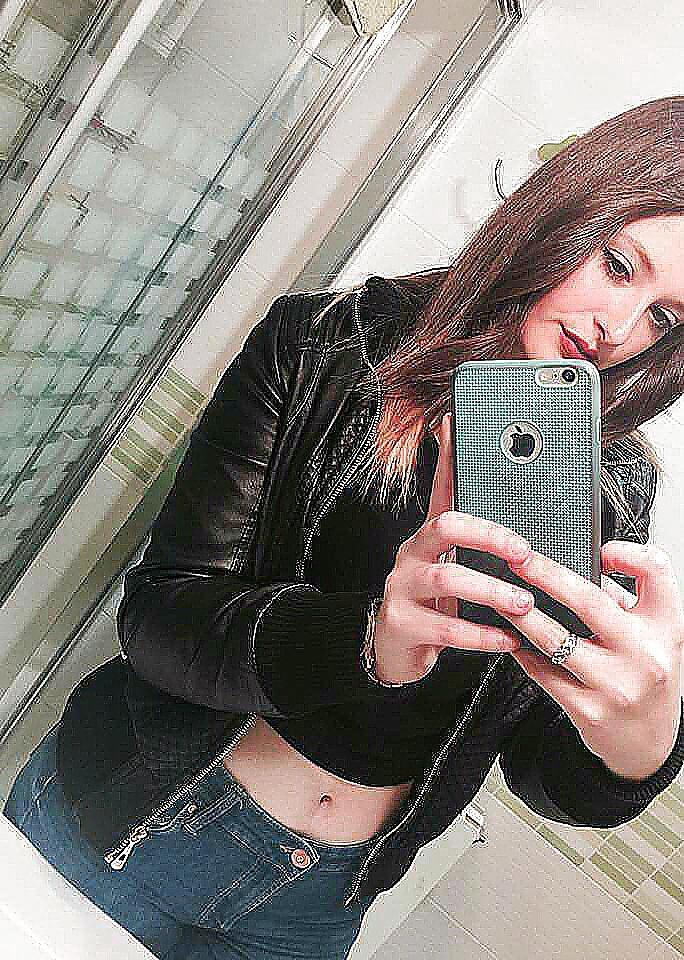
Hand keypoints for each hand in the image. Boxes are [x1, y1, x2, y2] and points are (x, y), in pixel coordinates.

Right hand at [372, 413, 535, 683]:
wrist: (394, 648)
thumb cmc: (431, 603)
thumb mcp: (450, 568)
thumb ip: (474, 542)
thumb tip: (511, 520)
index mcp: (426, 539)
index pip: (443, 495)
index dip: (454, 468)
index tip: (464, 434)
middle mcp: (410, 556)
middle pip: (446, 528)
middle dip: (490, 536)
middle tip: (525, 552)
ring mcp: (402, 588)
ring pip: (447, 578)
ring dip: (492, 590)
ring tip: (525, 604)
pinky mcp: (402, 624)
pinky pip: (446, 626)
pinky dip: (482, 634)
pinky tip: (507, 639)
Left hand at [505, 534, 683, 780]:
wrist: (649, 743)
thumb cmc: (647, 677)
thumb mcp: (656, 635)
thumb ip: (626, 601)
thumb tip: (579, 568)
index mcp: (668, 627)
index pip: (657, 572)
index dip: (629, 552)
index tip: (600, 549)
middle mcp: (646, 655)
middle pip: (589, 600)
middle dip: (545, 574)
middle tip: (517, 559)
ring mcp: (617, 686)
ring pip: (556, 638)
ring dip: (522, 615)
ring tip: (501, 597)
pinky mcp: (589, 711)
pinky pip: (545, 672)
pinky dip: (524, 652)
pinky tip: (512, 638)